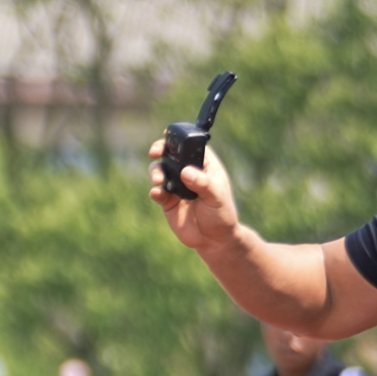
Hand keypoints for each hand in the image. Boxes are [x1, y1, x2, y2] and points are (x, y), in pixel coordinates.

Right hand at [147, 137, 242, 252]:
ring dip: (155, 172)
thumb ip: (202, 183)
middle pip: (170, 154)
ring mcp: (177, 186)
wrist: (213, 240)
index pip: (191, 146)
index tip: (168, 134)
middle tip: (155, 152)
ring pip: (160, 170)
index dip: (179, 138)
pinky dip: (155, 191)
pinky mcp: (167, 201)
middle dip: (160, 150)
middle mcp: (189, 172)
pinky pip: (157, 192)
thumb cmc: (221, 215)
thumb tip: (185, 172)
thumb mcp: (216, 197)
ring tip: (158, 180)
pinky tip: (158, 194)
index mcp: (205, 166)